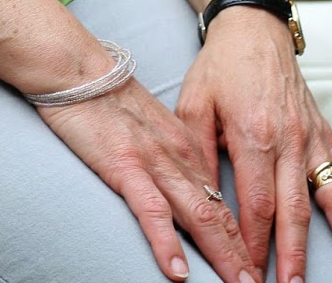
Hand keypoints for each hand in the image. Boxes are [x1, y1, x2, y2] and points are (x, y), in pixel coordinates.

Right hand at [36, 78, 262, 282]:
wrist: (76, 69)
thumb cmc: (107, 98)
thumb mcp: (151, 126)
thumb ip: (171, 156)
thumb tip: (186, 190)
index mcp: (186, 147)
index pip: (222, 202)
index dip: (242, 238)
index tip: (255, 267)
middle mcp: (178, 157)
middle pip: (220, 215)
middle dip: (243, 256)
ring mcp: (154, 162)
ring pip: (199, 216)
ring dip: (223, 256)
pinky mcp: (124, 165)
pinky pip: (151, 210)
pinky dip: (167, 243)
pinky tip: (178, 272)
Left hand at [175, 11, 331, 282]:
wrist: (252, 28)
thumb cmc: (221, 65)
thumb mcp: (194, 104)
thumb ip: (198, 153)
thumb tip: (200, 199)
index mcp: (252, 134)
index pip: (255, 203)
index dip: (253, 243)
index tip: (249, 273)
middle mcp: (288, 140)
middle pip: (295, 209)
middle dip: (295, 254)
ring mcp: (312, 138)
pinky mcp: (325, 134)